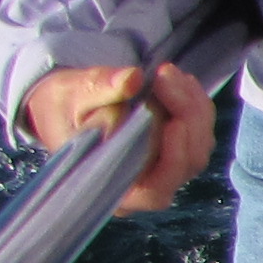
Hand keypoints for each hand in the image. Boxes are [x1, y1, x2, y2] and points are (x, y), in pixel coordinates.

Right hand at [21, 62, 215, 213]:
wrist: (68, 103)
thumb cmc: (63, 107)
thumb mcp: (70, 94)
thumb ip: (98, 88)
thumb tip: (131, 79)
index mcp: (111, 187)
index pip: (154, 190)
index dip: (172, 161)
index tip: (175, 123)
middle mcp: (144, 186)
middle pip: (187, 163)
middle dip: (185, 116)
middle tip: (165, 75)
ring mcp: (165, 168)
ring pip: (199, 145)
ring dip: (192, 105)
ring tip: (166, 72)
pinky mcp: (178, 149)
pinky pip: (200, 131)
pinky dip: (194, 103)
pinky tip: (177, 80)